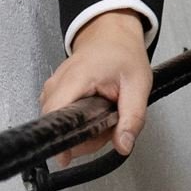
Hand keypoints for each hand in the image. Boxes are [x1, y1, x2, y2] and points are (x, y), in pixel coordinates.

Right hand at [38, 10, 152, 163]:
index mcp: (76, 78)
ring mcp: (51, 88)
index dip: (62, 139)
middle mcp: (57, 84)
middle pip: (58, 126)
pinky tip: (93, 112)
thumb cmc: (123, 53)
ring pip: (59, 125)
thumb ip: (132, 118)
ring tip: (103, 115)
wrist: (112, 35)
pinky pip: (60, 118)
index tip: (69, 155)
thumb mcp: (138, 85)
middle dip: (84, 136)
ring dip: (83, 130)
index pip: (56, 116)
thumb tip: (124, 144)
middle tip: (108, 124)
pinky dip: (78, 122)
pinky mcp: (53, 93)